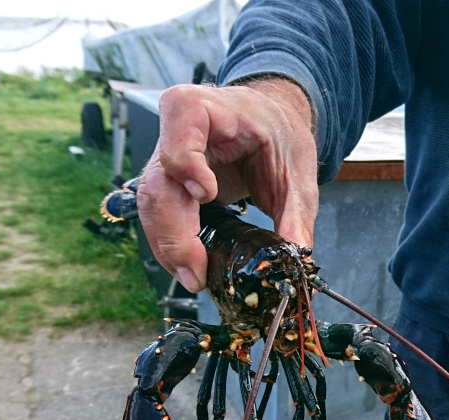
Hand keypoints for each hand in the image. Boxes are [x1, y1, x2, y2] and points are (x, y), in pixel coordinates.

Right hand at [135, 78, 318, 291]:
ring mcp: (165, 159)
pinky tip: (190, 268)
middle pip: (158, 187)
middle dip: (175, 237)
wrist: (269, 121)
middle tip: (197, 275)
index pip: (179, 139)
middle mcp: (173, 132)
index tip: (208, 195)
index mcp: (203, 111)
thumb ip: (296, 215)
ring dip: (169, 248)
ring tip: (195, 279)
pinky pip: (158, 216)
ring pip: (151, 208)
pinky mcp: (168, 184)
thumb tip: (297, 257)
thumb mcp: (296, 171)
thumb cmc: (277, 131)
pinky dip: (171, 245)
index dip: (187, 169)